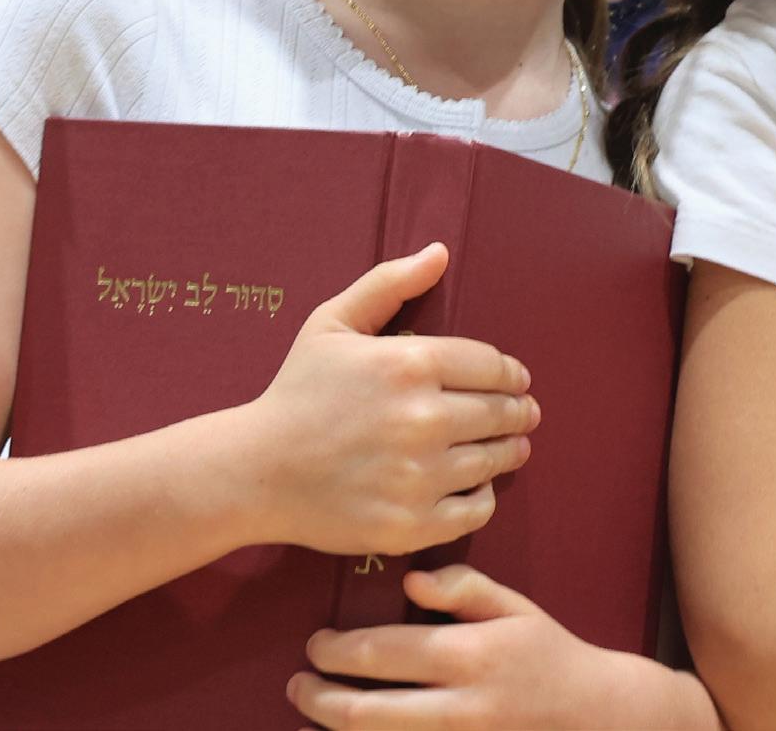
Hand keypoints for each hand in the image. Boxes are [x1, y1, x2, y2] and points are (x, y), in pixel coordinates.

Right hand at [242, 244, 540, 554]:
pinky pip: (476, 510)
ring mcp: (418, 475)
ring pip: (494, 459)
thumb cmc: (297, 393)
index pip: (494, 366)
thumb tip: (440, 252)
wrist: (251, 471)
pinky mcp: (410, 523)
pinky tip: (479, 485)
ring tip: (513, 446)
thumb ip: (389, 283)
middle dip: (518, 411)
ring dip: (510, 450)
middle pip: (501, 412)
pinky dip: (485, 497)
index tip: (516, 380)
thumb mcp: (333, 324)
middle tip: (524, 414)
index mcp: (410, 364)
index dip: (511, 374)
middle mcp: (422, 419)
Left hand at [289, 566, 718, 729]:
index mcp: (473, 654)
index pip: (385, 652)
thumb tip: (410, 581)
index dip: (336, 650)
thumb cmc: (550, 657)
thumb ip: (465, 589)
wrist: (595, 716)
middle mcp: (461, 706)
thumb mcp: (517, 610)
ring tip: (309, 715)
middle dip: (318, 696)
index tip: (317, 642)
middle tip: (298, 682)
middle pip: (364, 711)